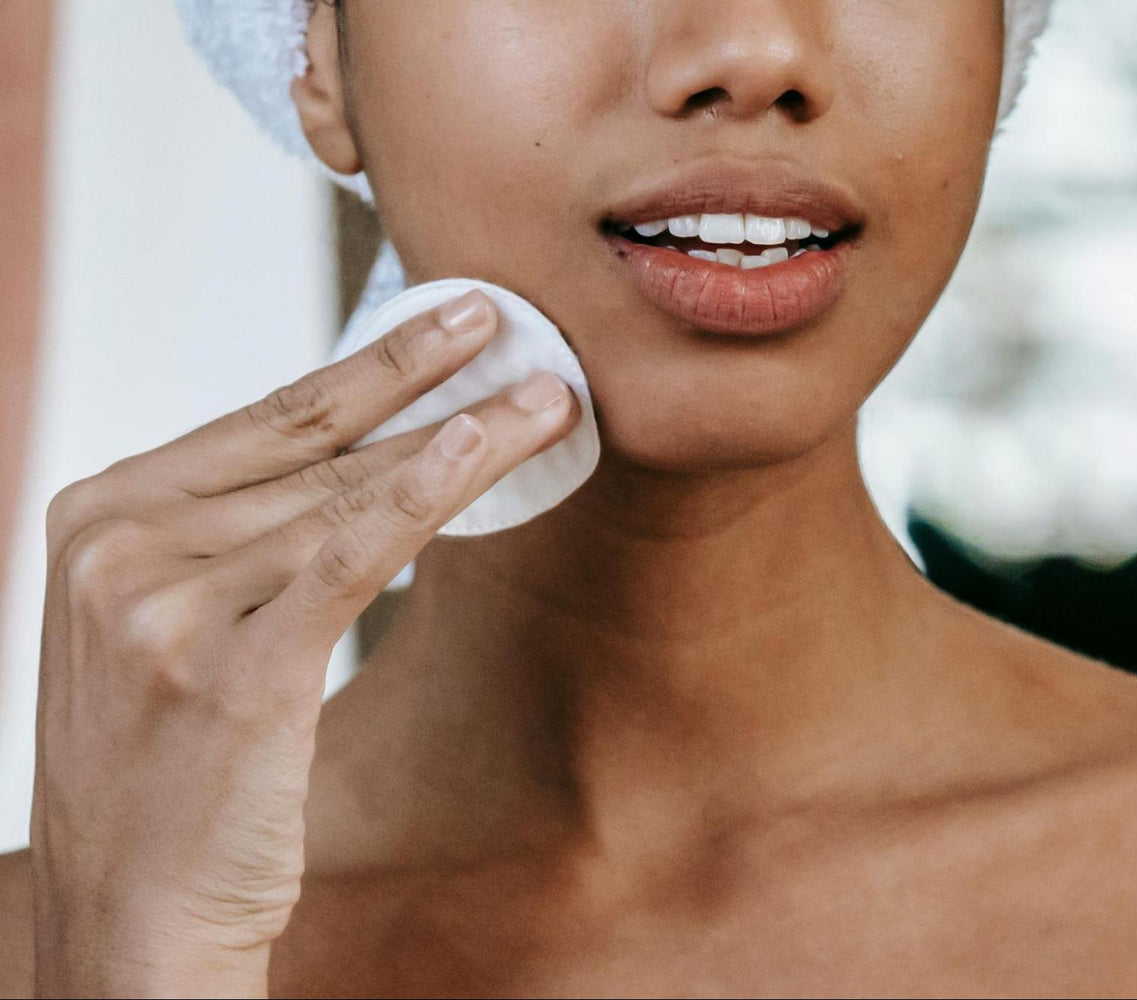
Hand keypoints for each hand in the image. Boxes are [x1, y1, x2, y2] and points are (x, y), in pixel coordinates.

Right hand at [29, 289, 578, 996]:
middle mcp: (118, 546)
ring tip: (545, 396)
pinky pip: (350, 557)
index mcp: (97, 517)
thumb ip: (245, 536)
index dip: (370, 364)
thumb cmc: (169, 768)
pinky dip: (424, 495)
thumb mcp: (175, 625)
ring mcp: (165, 607)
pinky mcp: (233, 672)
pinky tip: (481, 447)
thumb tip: (376, 458)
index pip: (265, 419)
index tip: (450, 321)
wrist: (131, 915)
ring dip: (460, 435)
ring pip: (346, 494)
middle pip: (312, 444)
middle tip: (509, 322)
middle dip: (425, 379)